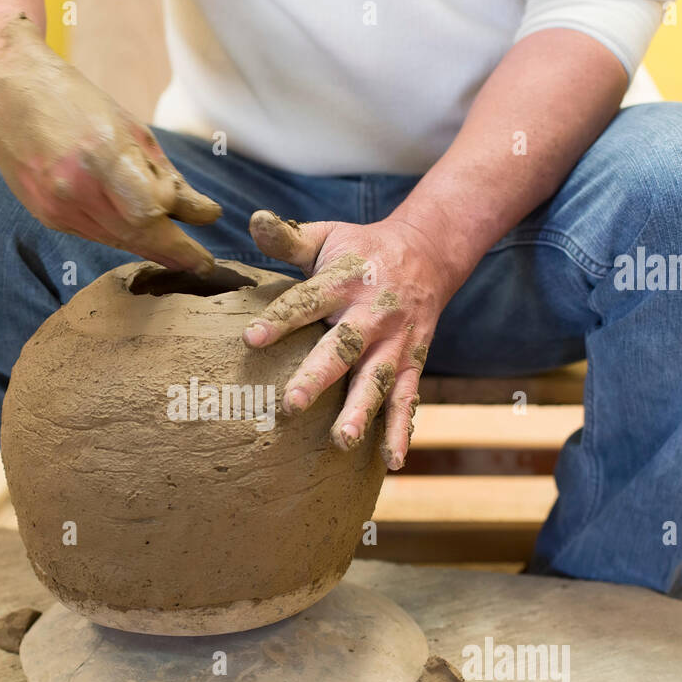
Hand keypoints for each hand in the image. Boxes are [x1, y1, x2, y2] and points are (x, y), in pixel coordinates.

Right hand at [0, 15, 221, 272]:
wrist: (8, 91)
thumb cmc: (76, 100)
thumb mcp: (132, 130)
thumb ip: (168, 177)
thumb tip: (205, 215)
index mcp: (102, 156)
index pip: (152, 214)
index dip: (180, 241)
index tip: (204, 256)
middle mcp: (76, 188)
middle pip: (136, 236)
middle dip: (171, 253)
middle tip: (199, 265)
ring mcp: (57, 206)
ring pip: (116, 240)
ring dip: (147, 247)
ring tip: (176, 253)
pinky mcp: (46, 215)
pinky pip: (94, 234)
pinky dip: (119, 235)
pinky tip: (134, 231)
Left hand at [244, 209, 458, 468]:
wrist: (430, 252)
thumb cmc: (362, 249)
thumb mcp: (327, 236)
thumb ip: (287, 237)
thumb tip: (253, 219)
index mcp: (344, 281)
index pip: (306, 301)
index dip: (279, 320)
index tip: (250, 340)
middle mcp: (371, 315)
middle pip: (343, 348)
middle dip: (318, 377)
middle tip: (292, 405)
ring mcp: (395, 343)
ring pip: (378, 380)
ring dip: (361, 412)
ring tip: (342, 442)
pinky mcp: (413, 363)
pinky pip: (407, 400)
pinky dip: (401, 431)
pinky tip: (392, 462)